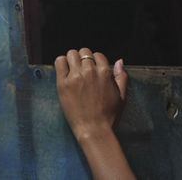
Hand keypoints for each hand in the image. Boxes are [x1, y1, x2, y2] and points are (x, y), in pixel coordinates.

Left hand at [56, 48, 134, 179]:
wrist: (93, 129)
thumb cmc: (109, 114)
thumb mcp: (122, 96)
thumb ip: (121, 77)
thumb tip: (119, 61)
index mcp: (104, 73)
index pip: (97, 55)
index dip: (95, 61)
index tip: (92, 69)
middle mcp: (89, 71)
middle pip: (83, 52)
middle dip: (83, 59)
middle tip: (81, 69)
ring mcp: (75, 76)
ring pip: (71, 54)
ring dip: (72, 59)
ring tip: (72, 69)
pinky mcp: (62, 82)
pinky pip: (59, 62)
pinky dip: (61, 63)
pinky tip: (64, 70)